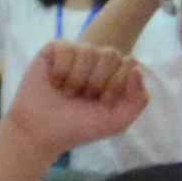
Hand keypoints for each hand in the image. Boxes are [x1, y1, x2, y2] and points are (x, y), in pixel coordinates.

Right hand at [3, 41, 152, 152]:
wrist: (42, 132)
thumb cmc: (80, 126)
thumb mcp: (117, 121)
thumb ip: (139, 99)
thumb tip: (136, 67)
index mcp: (115, 74)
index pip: (130, 63)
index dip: (116, 84)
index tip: (103, 102)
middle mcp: (97, 61)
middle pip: (111, 54)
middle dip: (97, 82)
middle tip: (84, 97)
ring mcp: (76, 53)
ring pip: (88, 50)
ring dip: (77, 79)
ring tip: (67, 93)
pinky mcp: (54, 50)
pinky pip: (66, 48)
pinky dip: (61, 70)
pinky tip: (55, 82)